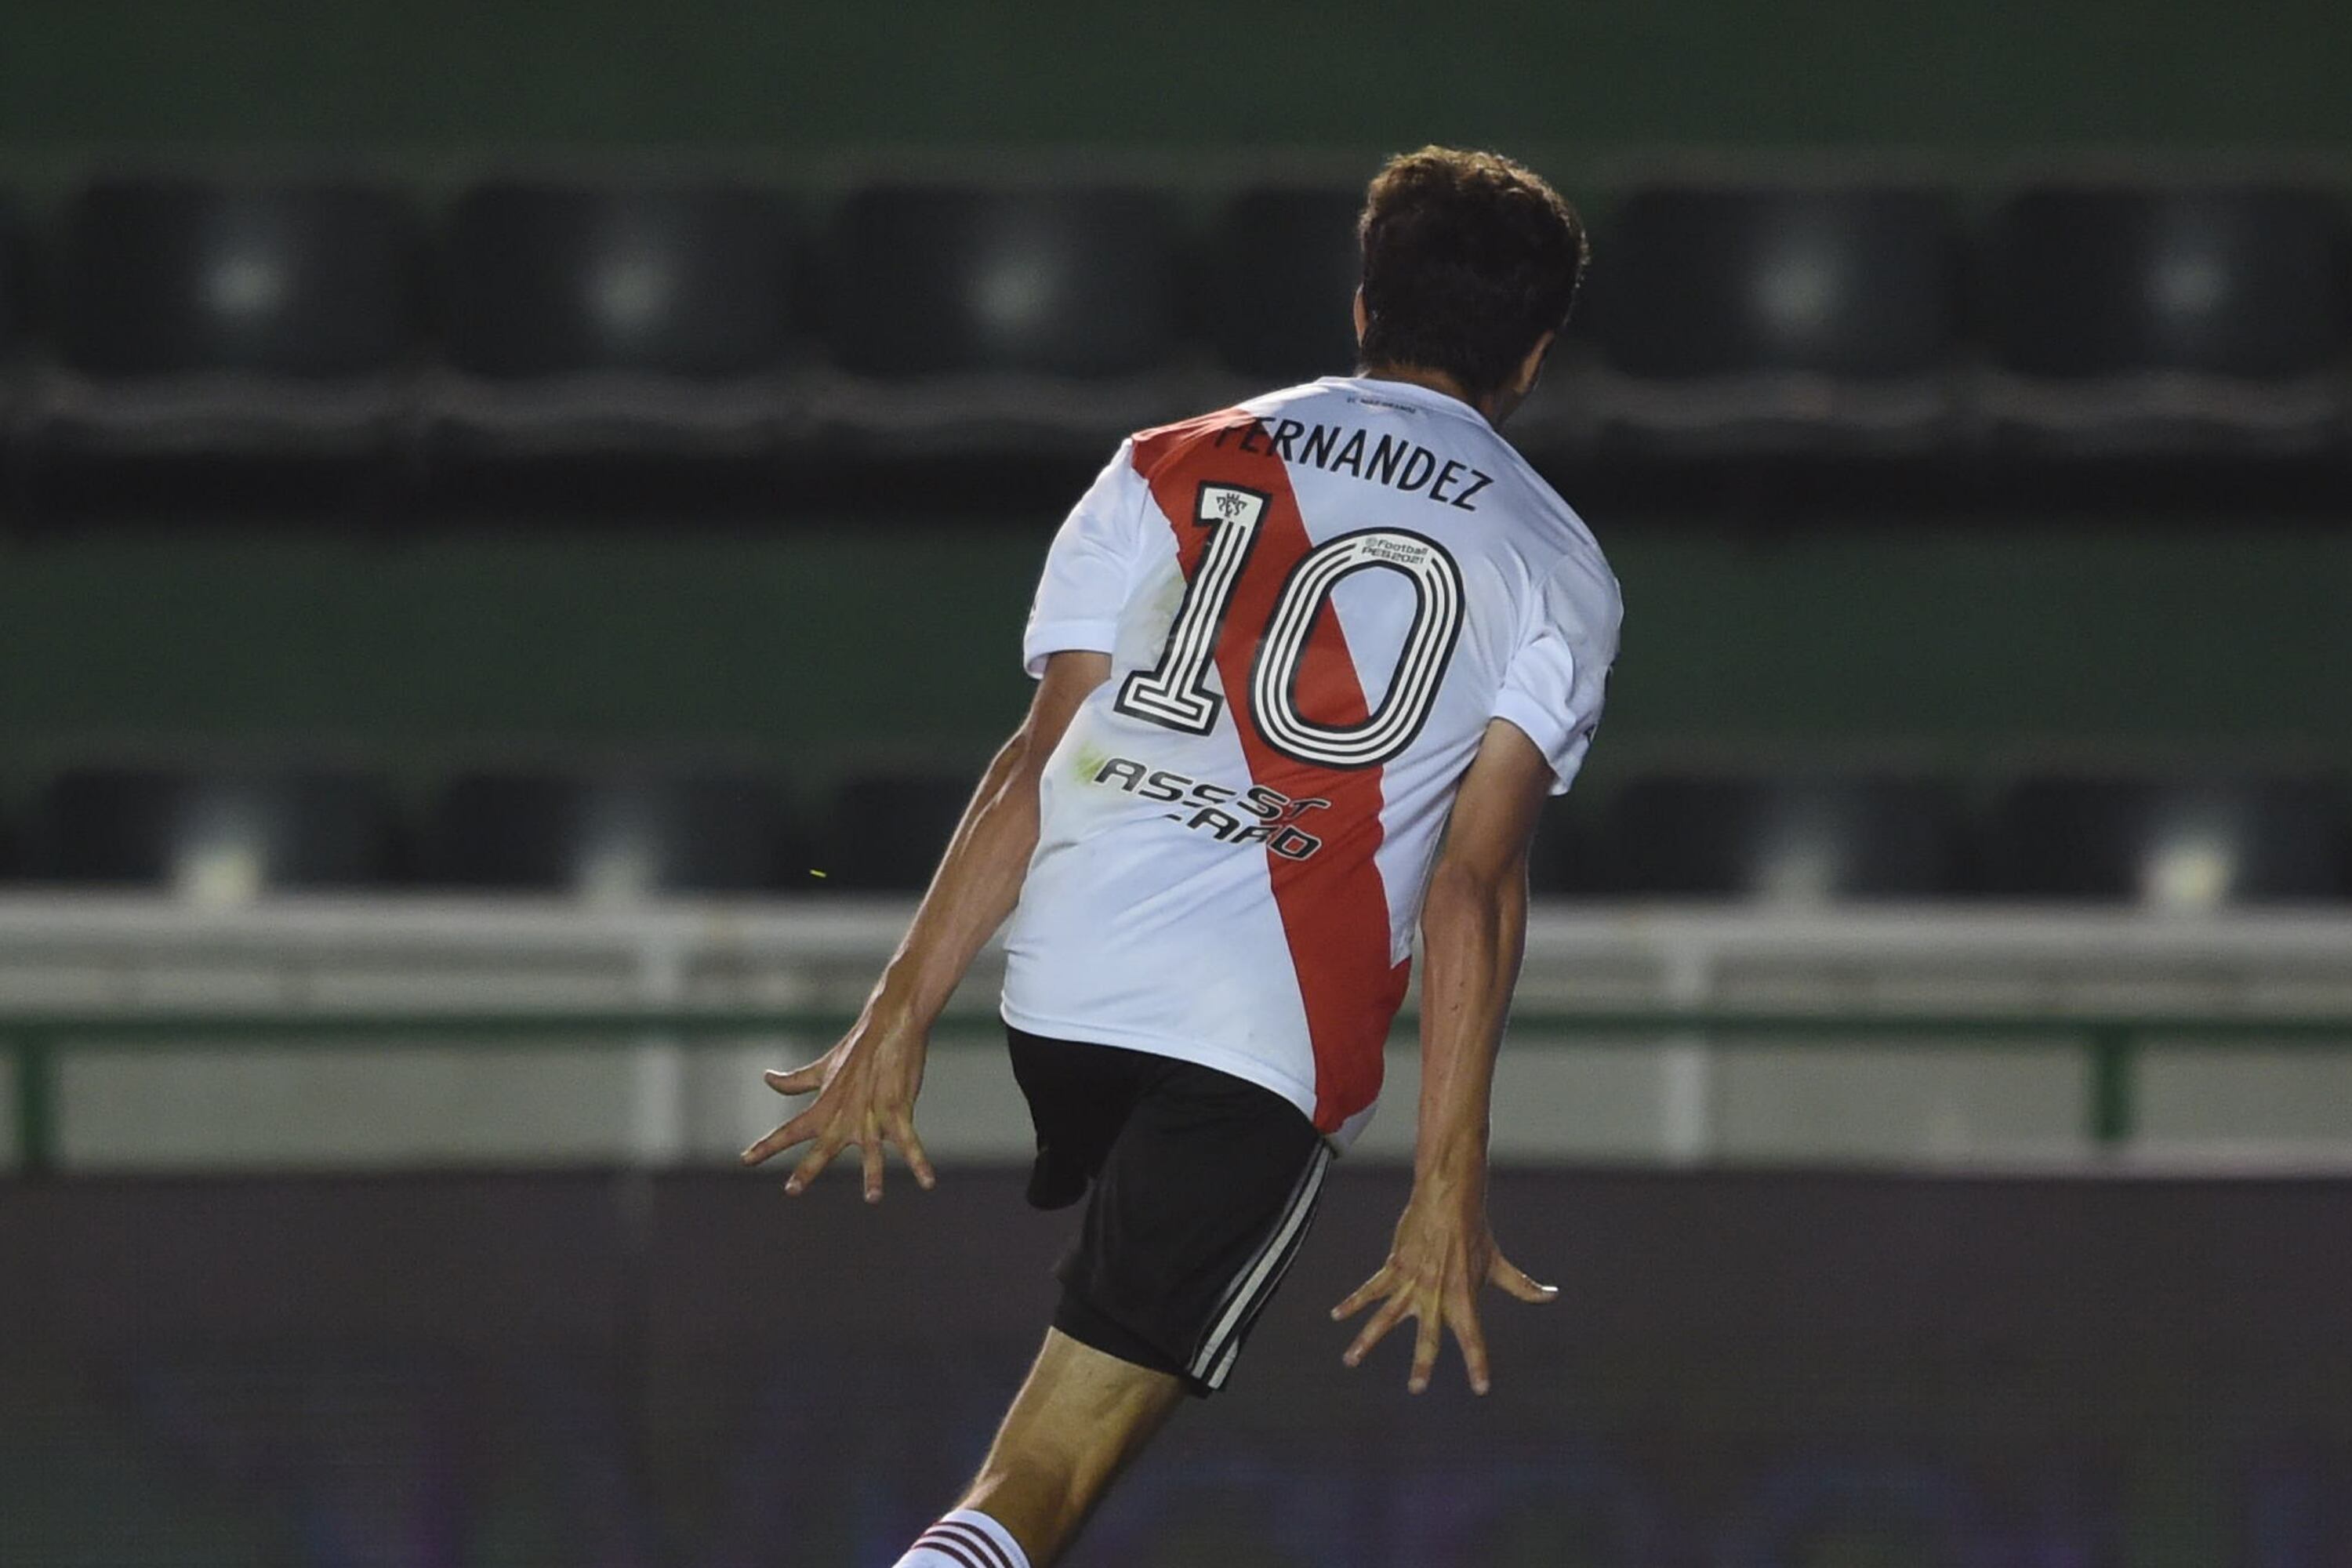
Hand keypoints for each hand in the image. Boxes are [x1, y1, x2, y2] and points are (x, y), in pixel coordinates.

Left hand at [739, 1004, 936, 1202]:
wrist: (890, 1024)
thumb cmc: (857, 1048)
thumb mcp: (823, 1067)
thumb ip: (796, 1081)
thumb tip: (768, 1079)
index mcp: (824, 1105)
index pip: (790, 1129)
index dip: (767, 1146)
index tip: (745, 1160)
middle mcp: (845, 1113)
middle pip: (823, 1147)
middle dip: (807, 1169)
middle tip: (791, 1190)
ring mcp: (873, 1113)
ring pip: (871, 1151)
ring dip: (873, 1175)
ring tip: (873, 1199)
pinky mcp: (899, 1109)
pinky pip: (910, 1142)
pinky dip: (920, 1163)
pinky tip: (928, 1182)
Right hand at [1330, 1180, 1556, 1394]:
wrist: (1449, 1198)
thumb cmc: (1475, 1232)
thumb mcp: (1498, 1263)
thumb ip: (1523, 1287)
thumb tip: (1552, 1296)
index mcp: (1464, 1297)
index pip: (1474, 1337)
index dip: (1478, 1363)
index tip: (1481, 1388)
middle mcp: (1437, 1294)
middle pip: (1429, 1336)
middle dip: (1422, 1363)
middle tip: (1416, 1387)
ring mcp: (1412, 1282)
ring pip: (1387, 1317)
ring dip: (1368, 1340)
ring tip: (1350, 1360)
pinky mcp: (1395, 1267)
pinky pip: (1370, 1289)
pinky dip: (1353, 1302)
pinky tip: (1337, 1316)